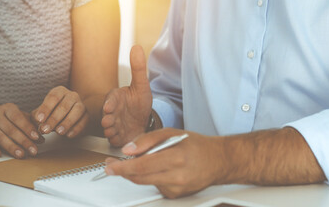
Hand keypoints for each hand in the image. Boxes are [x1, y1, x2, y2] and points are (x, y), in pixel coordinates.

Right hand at [0, 102, 41, 158]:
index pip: (18, 118)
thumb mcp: (15, 114)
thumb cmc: (3, 116)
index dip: (27, 128)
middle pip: (11, 130)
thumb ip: (29, 123)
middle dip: (23, 141)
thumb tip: (42, 136)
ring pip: (0, 137)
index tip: (37, 137)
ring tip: (21, 155)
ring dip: (11, 147)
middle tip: (33, 150)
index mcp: (8, 109)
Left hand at [32, 86, 88, 137]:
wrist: (68, 117)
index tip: (39, 119)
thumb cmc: (51, 114)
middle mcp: (72, 95)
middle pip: (64, 106)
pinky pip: (84, 121)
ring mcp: (81, 105)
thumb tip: (38, 121)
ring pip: (76, 112)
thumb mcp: (42, 113)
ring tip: (58, 132)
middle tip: (45, 130)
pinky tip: (69, 135)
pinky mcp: (87, 115)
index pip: (53, 97)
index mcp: (59, 91)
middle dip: (54, 119)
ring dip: (67, 122)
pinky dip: (77, 128)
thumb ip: (37, 117)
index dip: (46, 108)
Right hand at [102, 45, 151, 146]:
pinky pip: (114, 140)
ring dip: (110, 131)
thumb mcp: (141, 85)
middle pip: (106, 116)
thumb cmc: (139, 102)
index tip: (109, 107)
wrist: (143, 121)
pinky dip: (116, 140)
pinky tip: (120, 139)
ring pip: (109, 129)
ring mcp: (113, 125)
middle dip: (107, 119)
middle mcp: (111, 112)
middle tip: (109, 121)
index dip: (109, 104)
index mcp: (115, 98)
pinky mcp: (116, 137)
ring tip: (113, 131)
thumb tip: (136, 47)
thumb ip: (138, 68)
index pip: (110, 99)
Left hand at [104, 128, 226, 198]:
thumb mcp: (172, 133)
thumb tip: (128, 150)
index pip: (142, 165)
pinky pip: (155, 186)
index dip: (122, 167)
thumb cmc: (197, 146)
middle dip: (123, 171)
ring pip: (146, 182)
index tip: (110, 165)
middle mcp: (177, 176)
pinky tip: (163, 169)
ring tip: (146, 160)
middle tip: (113, 164)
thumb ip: (148, 140)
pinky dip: (153, 177)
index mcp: (176, 157)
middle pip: (140, 177)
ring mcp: (176, 188)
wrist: (219, 161)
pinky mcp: (176, 195)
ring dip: (138, 173)